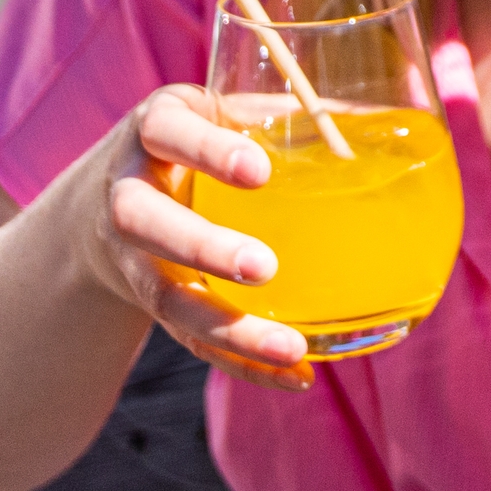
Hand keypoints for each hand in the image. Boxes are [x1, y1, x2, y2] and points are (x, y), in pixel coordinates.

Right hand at [65, 87, 318, 392]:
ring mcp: (130, 255)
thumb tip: (387, 121)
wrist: (104, 199)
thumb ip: (289, 115)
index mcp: (155, 130)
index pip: (167, 130)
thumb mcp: (226, 115)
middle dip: (202, 247)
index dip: (207, 151)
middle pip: (144, 221)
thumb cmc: (196, 142)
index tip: (259, 171)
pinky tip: (294, 375)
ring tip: (288, 346)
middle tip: (263, 268)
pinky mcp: (149, 303)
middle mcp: (128, 192)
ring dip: (225, 326)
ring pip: (163, 295)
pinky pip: (188, 339)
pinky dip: (240, 361)